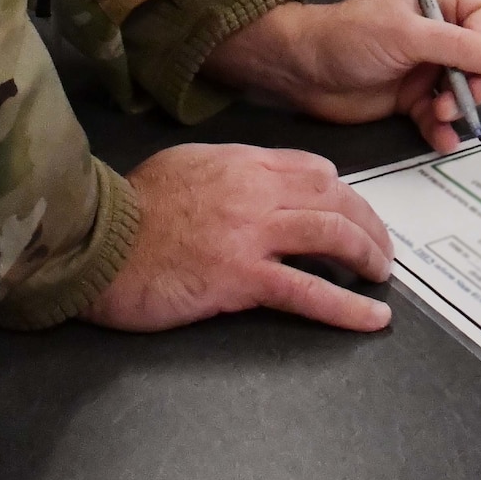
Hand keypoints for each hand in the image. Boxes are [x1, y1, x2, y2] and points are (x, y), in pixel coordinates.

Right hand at [83, 143, 393, 332]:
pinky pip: (308, 291)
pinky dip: (348, 307)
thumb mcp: (187, 164)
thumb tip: (262, 179)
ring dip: (367, 255)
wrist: (98, 241)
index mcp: (243, 161)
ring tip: (382, 274)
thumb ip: (231, 169)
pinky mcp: (241, 278)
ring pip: (331, 235)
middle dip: (367, 223)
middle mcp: (256, 190)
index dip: (343, 192)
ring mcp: (251, 233)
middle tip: (381, 247)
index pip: (314, 169)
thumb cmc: (134, 207)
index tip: (353, 212)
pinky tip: (373, 318)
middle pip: (333, 199)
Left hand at [203, 0, 480, 152]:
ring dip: (460, 108)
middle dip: (476, 82)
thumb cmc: (351, 37)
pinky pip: (439, 116)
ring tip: (440, 117)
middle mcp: (436, 32)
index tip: (476, 62)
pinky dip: (444, 130)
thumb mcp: (408, 35)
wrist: (302, 70)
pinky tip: (443, 141)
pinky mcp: (410, 99)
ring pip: (465, 90)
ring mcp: (424, 67)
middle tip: (459, 100)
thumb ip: (459, 46)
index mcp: (437, 1)